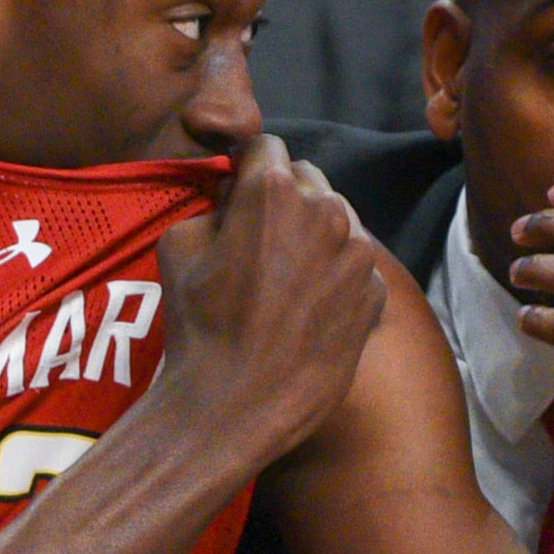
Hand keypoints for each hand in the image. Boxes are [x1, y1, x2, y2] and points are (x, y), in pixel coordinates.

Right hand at [150, 136, 387, 466]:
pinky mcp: (375, 293)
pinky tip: (306, 309)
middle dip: (284, 197)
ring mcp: (358, 253)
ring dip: (314, 235)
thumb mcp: (177, 247)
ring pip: (338, 221)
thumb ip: (209, 206)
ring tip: (284, 277)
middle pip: (307, 179)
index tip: (237, 187)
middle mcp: (327, 210)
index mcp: (273, 190)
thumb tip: (230, 199)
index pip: (265, 145)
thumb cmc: (198, 328)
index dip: (247, 165)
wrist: (234, 408)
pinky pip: (355, 265)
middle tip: (258, 237)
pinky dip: (335, 275)